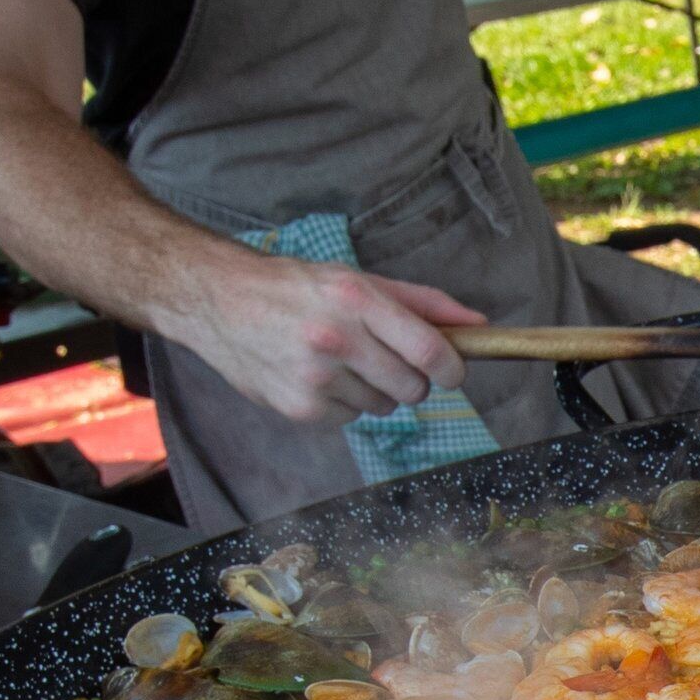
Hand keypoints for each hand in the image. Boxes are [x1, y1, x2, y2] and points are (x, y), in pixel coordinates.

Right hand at [165, 252, 484, 422]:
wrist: (220, 300)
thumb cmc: (297, 288)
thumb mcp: (359, 281)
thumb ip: (423, 304)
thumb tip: (480, 324)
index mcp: (357, 300)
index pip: (431, 350)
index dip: (453, 369)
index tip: (453, 371)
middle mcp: (336, 339)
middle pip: (413, 388)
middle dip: (413, 379)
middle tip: (387, 360)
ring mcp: (316, 377)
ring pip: (383, 407)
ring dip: (375, 390)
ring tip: (341, 361)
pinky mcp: (299, 407)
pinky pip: (351, 418)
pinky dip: (343, 403)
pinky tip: (317, 376)